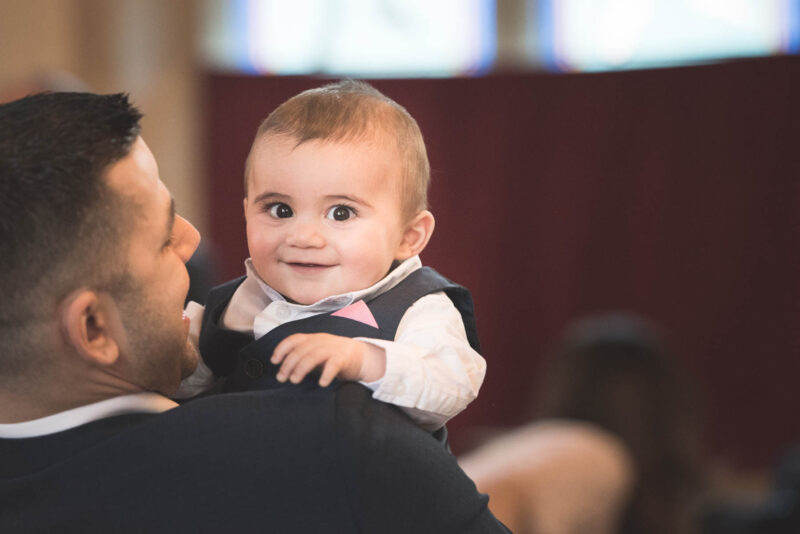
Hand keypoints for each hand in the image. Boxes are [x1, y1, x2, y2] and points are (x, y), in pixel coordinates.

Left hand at [271, 333, 385, 386]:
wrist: (361, 356)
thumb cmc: (334, 357)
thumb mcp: (316, 353)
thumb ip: (302, 357)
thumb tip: (282, 370)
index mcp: (313, 338)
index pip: (294, 339)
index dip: (281, 349)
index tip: (274, 361)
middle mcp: (321, 341)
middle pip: (300, 350)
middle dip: (288, 364)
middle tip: (282, 378)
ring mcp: (332, 348)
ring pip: (313, 356)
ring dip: (301, 369)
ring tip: (294, 381)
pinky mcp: (343, 358)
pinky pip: (333, 365)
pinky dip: (326, 374)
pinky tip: (321, 384)